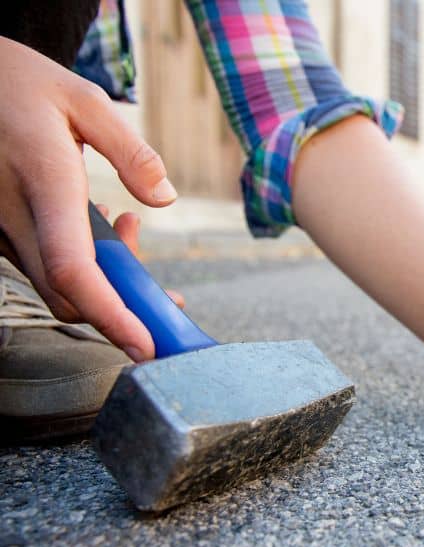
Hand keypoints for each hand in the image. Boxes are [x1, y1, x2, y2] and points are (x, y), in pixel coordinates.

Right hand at [0, 37, 176, 361]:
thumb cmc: (21, 82)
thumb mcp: (85, 99)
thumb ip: (131, 152)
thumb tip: (164, 199)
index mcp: (43, 181)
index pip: (73, 269)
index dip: (110, 315)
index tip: (144, 343)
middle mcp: (14, 214)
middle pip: (68, 293)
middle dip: (122, 306)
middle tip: (161, 289)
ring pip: (54, 283)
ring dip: (103, 278)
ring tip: (129, 229)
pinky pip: (38, 264)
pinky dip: (77, 261)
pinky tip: (95, 222)